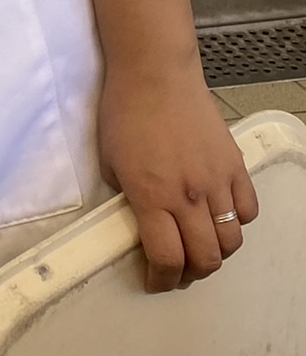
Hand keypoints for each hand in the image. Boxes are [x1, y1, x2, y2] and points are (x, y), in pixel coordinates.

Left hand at [98, 62, 258, 291]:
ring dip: (216, 254)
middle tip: (178, 271)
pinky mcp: (235, 165)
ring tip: (200, 249)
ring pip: (231, 241)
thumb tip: (139, 220)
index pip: (167, 258)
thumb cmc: (124, 112)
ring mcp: (216, 181)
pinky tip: (221, 218)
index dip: (162, 280)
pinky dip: (237, 223)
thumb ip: (126, 197)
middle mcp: (188, 196)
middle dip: (190, 275)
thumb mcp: (109, 161)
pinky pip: (247, 210)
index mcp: (152, 196)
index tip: (155, 281)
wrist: (155, 73)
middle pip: (205, 259)